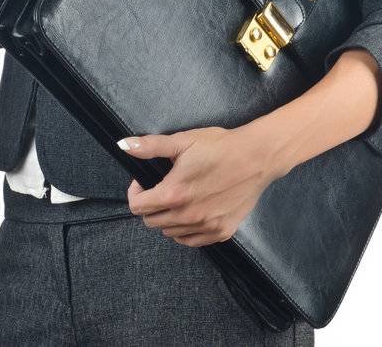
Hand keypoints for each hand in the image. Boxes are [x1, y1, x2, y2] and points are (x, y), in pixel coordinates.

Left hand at [122, 125, 284, 247]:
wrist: (257, 157)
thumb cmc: (220, 146)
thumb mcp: (183, 141)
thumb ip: (150, 146)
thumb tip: (124, 146)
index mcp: (174, 193)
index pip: (137, 207)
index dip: (136, 192)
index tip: (145, 182)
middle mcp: (188, 215)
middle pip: (151, 222)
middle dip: (150, 205)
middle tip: (162, 188)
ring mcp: (206, 227)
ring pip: (170, 233)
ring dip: (168, 219)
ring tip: (179, 199)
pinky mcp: (221, 232)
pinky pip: (192, 240)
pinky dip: (186, 230)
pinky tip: (193, 212)